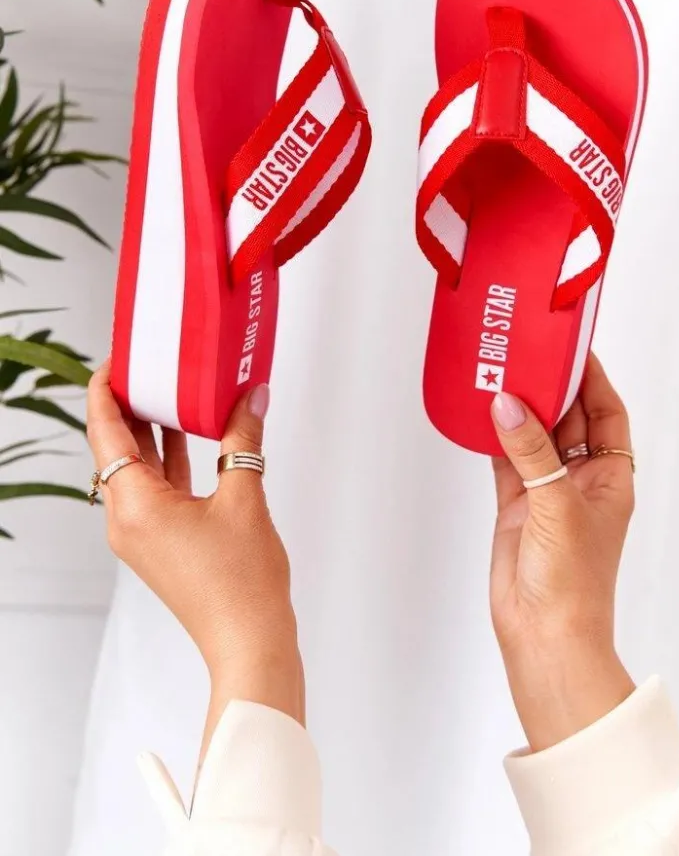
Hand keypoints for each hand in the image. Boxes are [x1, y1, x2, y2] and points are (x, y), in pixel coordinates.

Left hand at [86, 364, 303, 733]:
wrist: (249, 641)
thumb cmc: (243, 583)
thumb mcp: (245, 496)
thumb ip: (243, 440)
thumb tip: (251, 398)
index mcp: (135, 506)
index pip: (105, 433)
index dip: (104, 392)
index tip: (114, 360)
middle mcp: (127, 520)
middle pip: (116, 448)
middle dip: (128, 405)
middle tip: (146, 365)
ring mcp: (142, 534)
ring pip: (136, 468)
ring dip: (149, 430)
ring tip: (167, 389)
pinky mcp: (161, 542)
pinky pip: (155, 488)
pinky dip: (168, 458)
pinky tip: (189, 435)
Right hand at [490, 354, 635, 751]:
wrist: (545, 635)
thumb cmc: (575, 584)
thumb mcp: (558, 505)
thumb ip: (532, 452)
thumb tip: (510, 405)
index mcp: (611, 477)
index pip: (606, 412)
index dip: (591, 377)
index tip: (570, 345)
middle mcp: (580, 480)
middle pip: (567, 418)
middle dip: (548, 387)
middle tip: (524, 352)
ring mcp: (546, 492)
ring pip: (532, 436)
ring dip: (517, 409)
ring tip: (498, 374)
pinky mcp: (516, 507)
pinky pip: (504, 460)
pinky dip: (493, 438)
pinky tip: (481, 414)